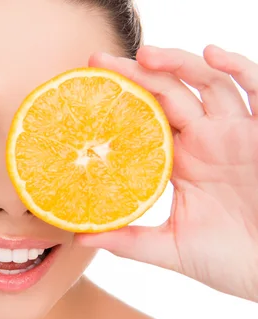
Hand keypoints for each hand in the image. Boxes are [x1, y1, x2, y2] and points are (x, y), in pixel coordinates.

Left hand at [77, 45, 257, 301]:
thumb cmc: (230, 261)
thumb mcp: (172, 249)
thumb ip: (129, 241)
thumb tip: (80, 238)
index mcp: (179, 162)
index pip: (144, 120)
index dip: (118, 103)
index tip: (86, 92)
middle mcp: (205, 141)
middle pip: (168, 92)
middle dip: (136, 72)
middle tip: (100, 61)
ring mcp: (237, 133)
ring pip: (208, 82)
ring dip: (179, 63)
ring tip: (145, 55)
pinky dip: (239, 67)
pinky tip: (213, 55)